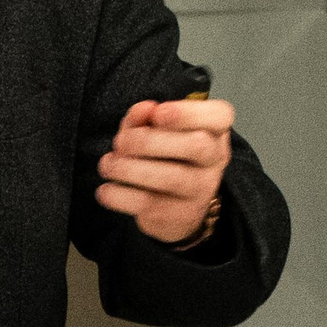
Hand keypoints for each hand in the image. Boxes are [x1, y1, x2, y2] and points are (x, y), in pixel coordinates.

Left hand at [97, 98, 234, 242]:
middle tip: (120, 142)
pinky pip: (149, 204)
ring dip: (130, 169)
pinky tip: (106, 189)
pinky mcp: (179, 216)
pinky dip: (120, 195)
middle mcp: (213, 161)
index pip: (219, 116)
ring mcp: (200, 190)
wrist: (177, 209)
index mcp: (214, 132)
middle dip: (149, 141)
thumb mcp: (158, 130)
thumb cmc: (168, 157)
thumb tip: (142, 110)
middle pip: (196, 145)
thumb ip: (147, 116)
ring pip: (172, 178)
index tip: (158, 112)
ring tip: (108, 165)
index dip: (188, 113)